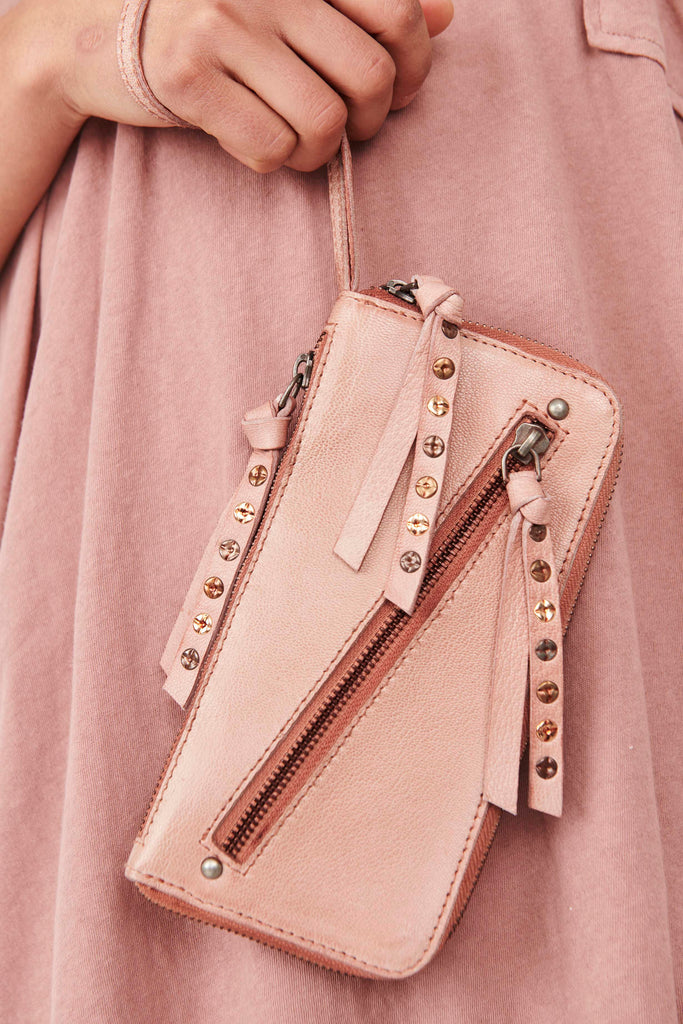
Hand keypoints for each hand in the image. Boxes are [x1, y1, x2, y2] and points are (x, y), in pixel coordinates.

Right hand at [55, 0, 453, 171]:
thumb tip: (445, 16)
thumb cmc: (211, 19)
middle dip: (371, 121)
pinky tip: (254, 142)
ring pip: (324, 123)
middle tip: (348, 128)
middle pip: (370, 76)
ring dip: (319, 153)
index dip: (415, 67)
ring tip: (296, 142)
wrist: (95, 29)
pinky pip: (270, 148)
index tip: (398, 93)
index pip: (398, 13)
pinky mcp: (190, 75)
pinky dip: (273, 161)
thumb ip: (365, 3)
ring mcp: (224, 22)